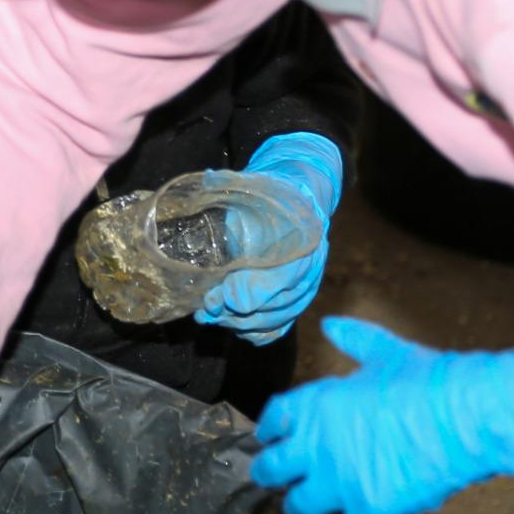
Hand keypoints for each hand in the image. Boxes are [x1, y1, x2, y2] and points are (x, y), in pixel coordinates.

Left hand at [195, 131, 342, 344]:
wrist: (296, 203)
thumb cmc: (269, 196)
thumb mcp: (252, 189)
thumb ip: (232, 189)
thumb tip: (207, 181)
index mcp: (300, 242)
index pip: (274, 282)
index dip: (240, 293)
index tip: (216, 294)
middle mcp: (308, 271)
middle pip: (269, 308)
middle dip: (230, 312)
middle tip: (205, 307)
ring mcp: (305, 290)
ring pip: (272, 322)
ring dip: (236, 324)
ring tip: (209, 316)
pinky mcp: (296, 303)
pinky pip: (278, 329)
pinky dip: (254, 332)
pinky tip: (232, 324)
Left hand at [251, 317, 513, 513]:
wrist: (464, 416)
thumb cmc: (425, 379)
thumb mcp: (383, 351)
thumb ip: (353, 340)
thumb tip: (331, 325)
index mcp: (313, 404)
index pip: (272, 421)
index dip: (269, 432)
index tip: (270, 439)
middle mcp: (314, 445)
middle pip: (270, 470)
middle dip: (270, 476)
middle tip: (275, 481)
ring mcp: (339, 482)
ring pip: (299, 507)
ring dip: (301, 509)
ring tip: (305, 511)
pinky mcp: (369, 511)